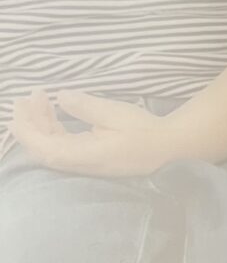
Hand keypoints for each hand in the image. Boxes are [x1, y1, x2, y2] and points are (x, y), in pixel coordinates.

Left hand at [11, 90, 181, 175]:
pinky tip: (54, 112)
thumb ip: (85, 107)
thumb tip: (61, 97)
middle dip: (29, 125)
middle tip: (25, 98)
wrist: (171, 148)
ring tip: (40, 98)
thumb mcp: (116, 113)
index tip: (19, 108)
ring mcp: (87, 164)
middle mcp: (84, 164)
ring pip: (52, 147)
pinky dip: (53, 129)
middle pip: (44, 150)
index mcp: (89, 155)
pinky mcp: (91, 160)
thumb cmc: (146, 131)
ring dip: (41, 124)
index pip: (47, 148)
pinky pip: (63, 147)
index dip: (28, 131)